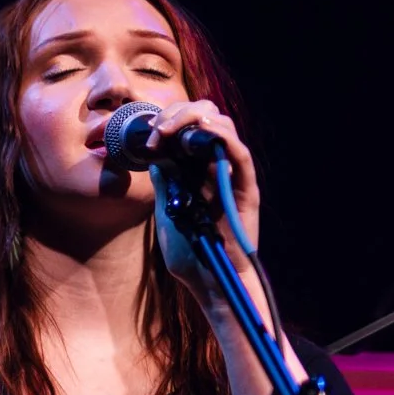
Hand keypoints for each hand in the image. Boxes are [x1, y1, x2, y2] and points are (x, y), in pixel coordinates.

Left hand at [149, 98, 261, 293]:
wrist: (208, 280)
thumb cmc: (190, 252)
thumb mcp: (167, 211)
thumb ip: (164, 183)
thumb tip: (155, 157)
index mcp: (196, 169)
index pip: (189, 127)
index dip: (168, 121)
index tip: (148, 135)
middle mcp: (216, 167)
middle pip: (206, 118)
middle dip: (178, 114)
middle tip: (158, 130)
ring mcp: (232, 176)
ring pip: (224, 128)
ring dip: (195, 121)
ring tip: (171, 130)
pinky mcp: (245, 189)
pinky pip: (240, 155)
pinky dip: (224, 138)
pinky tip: (205, 132)